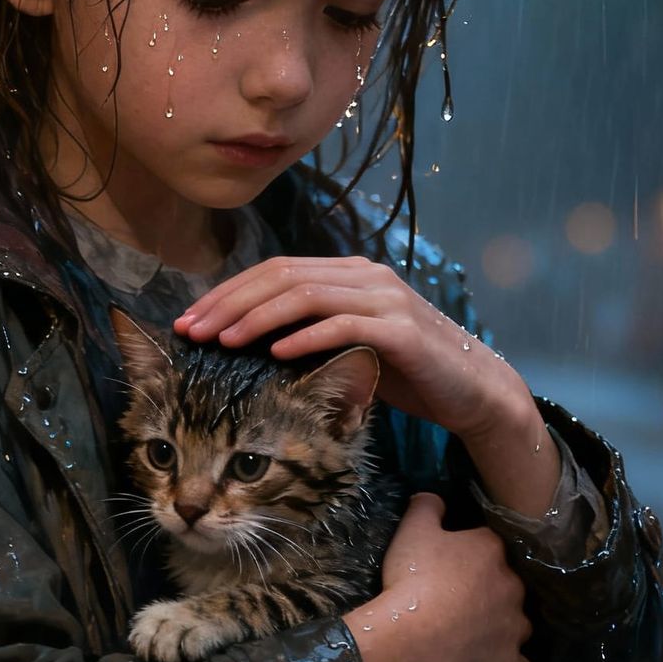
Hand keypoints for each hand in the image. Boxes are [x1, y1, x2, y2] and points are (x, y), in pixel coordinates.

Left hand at [175, 255, 526, 441]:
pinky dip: (304, 337)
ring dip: (257, 317)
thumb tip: (244, 340)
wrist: (472, 391)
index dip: (228, 292)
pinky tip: (273, 354)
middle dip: (230, 303)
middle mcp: (364, 276)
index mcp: (348, 274)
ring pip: (306, 294)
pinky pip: (342, 325)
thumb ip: (308, 333)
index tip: (190, 321)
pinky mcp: (401, 329)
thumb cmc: (404, 373)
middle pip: (282, 276)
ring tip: (223, 341)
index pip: (275, 270)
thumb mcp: (346, 348)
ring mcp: (385, 298)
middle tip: (194, 331)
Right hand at [345, 494, 531, 661]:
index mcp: (491, 549)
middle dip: (491, 590)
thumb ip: (426, 507)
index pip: (488, 544)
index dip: (469, 553)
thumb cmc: (416, 578)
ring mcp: (515, 624)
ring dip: (505, 625)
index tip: (451, 563)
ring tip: (480, 632)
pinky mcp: (509, 659)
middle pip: (507, 583)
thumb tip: (434, 496)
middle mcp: (512, 584)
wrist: (418, 634)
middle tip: (461, 599)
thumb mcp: (412, 531)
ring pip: (519, 622)